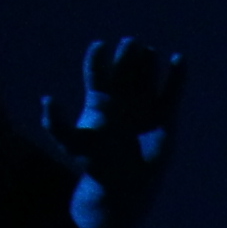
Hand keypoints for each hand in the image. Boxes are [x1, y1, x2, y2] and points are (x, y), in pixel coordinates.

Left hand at [44, 36, 182, 227]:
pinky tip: (179, 58)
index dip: (98, 57)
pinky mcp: (165, 113)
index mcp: (98, 100)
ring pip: (147, 75)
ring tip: (147, 52)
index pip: (97, 71)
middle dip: (126, 54)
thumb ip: (56, 123)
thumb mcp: (70, 143)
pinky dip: (177, 74)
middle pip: (124, 68)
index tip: (100, 46)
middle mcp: (122, 98)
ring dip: (148, 61)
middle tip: (129, 43)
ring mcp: (144, 104)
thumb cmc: (94, 163)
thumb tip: (47, 98)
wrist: (124, 184)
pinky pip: (172, 89)